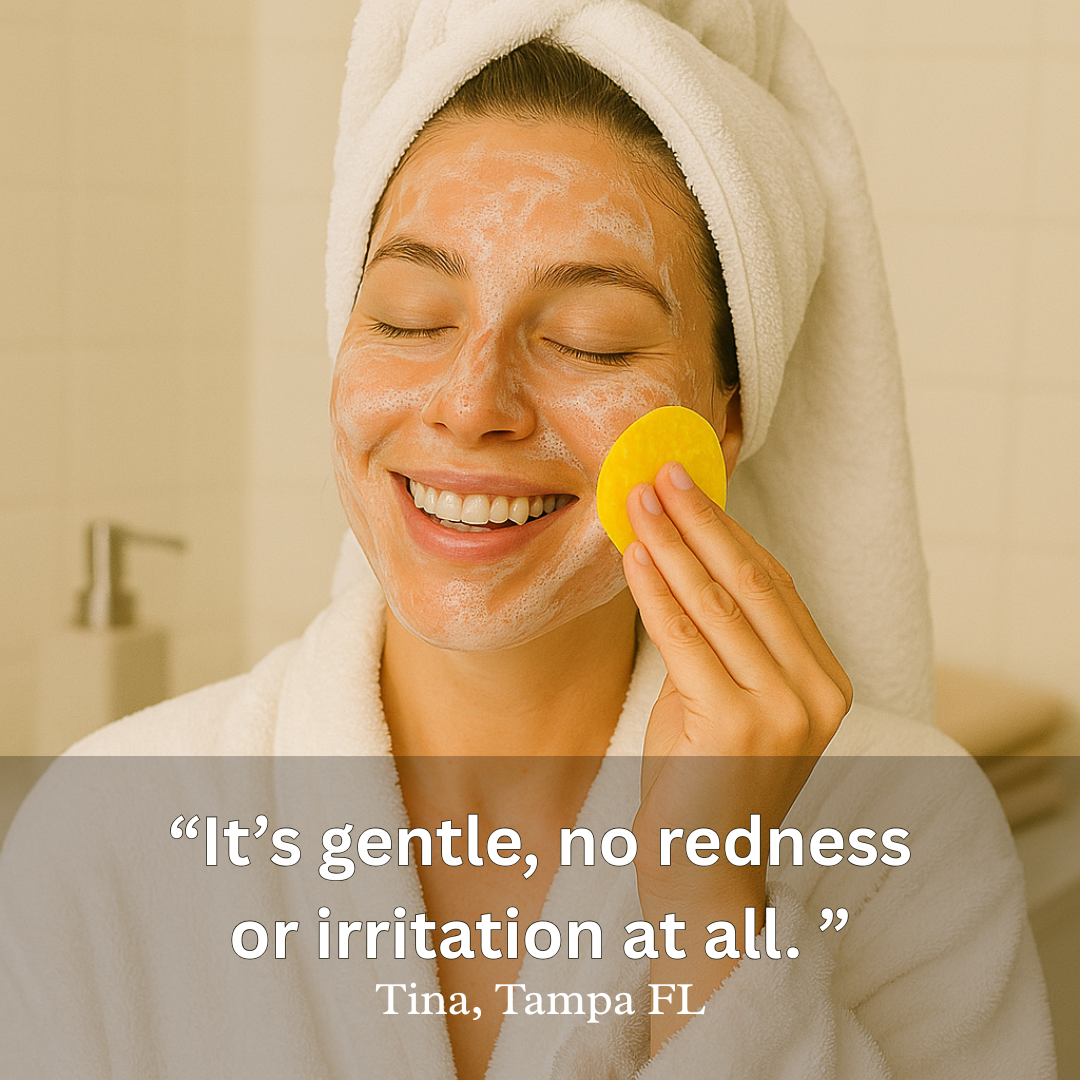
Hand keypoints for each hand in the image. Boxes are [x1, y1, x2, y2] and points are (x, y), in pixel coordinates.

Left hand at [622, 461, 851, 1047]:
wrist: (704, 868)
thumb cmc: (707, 781)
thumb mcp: (726, 701)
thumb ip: (723, 642)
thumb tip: (683, 559)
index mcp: (826, 680)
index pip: (775, 585)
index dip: (730, 531)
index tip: (693, 487)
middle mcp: (816, 690)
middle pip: (751, 581)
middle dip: (701, 521)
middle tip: (662, 474)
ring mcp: (783, 708)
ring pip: (718, 601)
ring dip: (673, 543)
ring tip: (639, 502)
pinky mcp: (737, 724)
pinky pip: (685, 638)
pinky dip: (656, 590)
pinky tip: (634, 555)